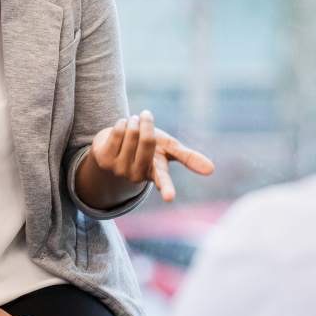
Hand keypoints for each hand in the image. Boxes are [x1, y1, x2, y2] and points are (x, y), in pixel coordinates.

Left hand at [90, 110, 213, 201]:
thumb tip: (212, 170)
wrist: (116, 145)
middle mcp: (137, 175)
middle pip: (147, 141)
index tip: (170, 198)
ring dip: (133, 122)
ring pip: (131, 133)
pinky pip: (117, 131)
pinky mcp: (103, 159)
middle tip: (145, 117)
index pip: (163, 180)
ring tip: (132, 123)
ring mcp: (118, 168)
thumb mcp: (168, 150)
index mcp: (156, 173)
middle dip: (146, 124)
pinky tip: (121, 127)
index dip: (167, 188)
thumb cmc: (148, 149)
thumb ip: (188, 158)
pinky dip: (121, 123)